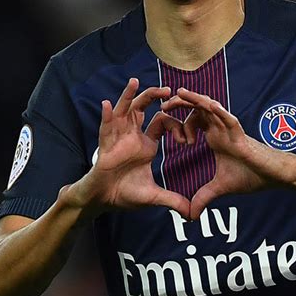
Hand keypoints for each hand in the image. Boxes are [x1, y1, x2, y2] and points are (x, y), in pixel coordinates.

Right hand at [64, 78, 189, 218]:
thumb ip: (172, 200)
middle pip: (142, 107)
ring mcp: (118, 137)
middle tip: (168, 89)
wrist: (104, 200)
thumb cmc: (125, 193)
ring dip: (128, 96)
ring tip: (135, 81)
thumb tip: (191, 213)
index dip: (175, 125)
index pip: (162, 122)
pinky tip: (107, 105)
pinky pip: (105, 128)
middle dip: (153, 96)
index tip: (187, 139)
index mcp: (146, 143)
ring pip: (123, 110)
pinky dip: (106, 117)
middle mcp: (132, 135)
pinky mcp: (105, 145)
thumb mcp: (153, 195)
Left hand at [161, 88, 295, 218]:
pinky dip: (219, 110)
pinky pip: (228, 118)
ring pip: (211, 107)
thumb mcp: (221, 186)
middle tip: (164, 104)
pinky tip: (208, 104)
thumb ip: (204, 196)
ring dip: (196, 99)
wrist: (274, 176)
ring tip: (180, 93)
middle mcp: (221, 128)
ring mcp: (230, 129)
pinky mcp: (241, 134)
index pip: (194, 120)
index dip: (180, 122)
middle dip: (181, 104)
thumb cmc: (251, 175)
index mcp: (215, 136)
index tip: (172, 134)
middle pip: (199, 108)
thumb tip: (190, 215)